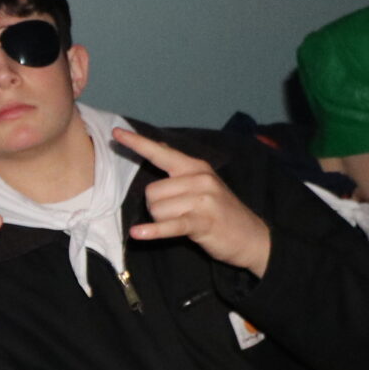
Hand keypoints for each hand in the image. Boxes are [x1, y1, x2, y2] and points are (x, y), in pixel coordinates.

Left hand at [115, 129, 272, 276]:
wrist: (251, 236)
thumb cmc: (221, 211)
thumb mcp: (203, 183)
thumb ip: (179, 169)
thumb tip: (158, 145)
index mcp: (196, 167)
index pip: (161, 152)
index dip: (137, 143)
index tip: (116, 133)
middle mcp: (199, 179)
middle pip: (152, 192)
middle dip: (155, 207)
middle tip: (176, 215)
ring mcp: (202, 200)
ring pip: (157, 210)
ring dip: (161, 221)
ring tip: (183, 223)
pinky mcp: (202, 222)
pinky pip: (169, 225)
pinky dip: (153, 231)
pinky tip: (137, 233)